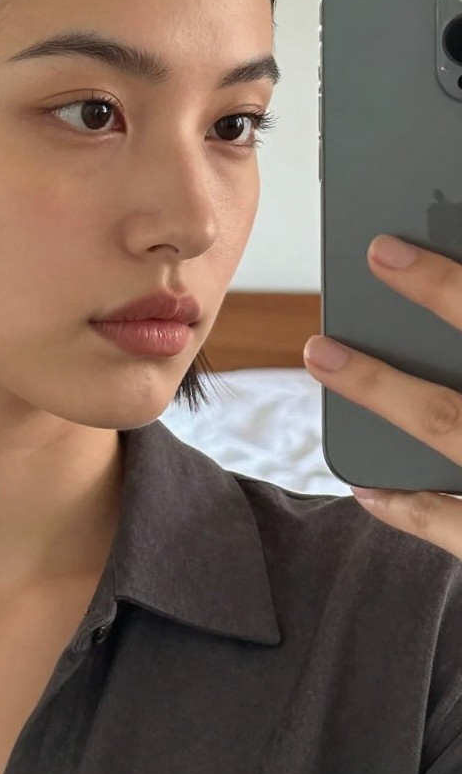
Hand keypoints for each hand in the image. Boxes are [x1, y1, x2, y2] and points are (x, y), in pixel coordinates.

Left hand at [303, 234, 461, 559]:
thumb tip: (447, 304)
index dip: (450, 284)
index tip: (393, 244)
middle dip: (439, 297)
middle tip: (378, 252)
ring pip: (453, 423)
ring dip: (384, 385)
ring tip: (324, 353)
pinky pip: (460, 529)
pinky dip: (411, 505)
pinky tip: (367, 489)